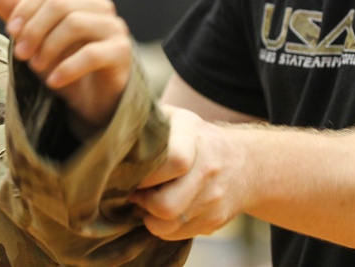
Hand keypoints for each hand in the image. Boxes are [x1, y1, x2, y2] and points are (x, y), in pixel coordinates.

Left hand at [0, 0, 132, 130]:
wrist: (94, 99)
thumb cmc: (64, 62)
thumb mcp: (35, 39)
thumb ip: (16, 12)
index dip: (26, 7)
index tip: (11, 32)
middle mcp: (100, 6)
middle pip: (60, 4)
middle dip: (34, 29)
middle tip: (20, 54)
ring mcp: (114, 28)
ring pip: (75, 24)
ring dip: (48, 47)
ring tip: (35, 67)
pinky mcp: (121, 53)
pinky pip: (92, 54)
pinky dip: (67, 68)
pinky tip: (53, 81)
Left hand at [130, 105, 242, 239]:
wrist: (246, 162)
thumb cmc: (196, 138)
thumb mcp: (176, 118)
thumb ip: (148, 121)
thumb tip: (108, 124)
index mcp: (193, 135)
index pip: (173, 162)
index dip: (145, 175)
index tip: (130, 173)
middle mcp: (208, 167)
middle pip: (166, 205)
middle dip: (141, 202)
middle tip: (132, 191)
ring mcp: (213, 198)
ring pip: (167, 225)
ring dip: (148, 217)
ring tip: (144, 200)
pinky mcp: (214, 220)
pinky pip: (177, 235)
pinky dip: (162, 226)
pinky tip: (160, 209)